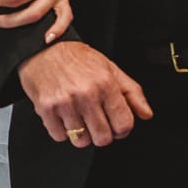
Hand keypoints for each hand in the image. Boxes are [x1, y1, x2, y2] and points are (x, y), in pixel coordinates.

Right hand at [17, 41, 152, 148]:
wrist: (41, 47)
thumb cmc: (75, 57)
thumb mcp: (109, 67)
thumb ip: (132, 91)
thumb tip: (146, 114)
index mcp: (105, 84)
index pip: (124, 125)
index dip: (122, 130)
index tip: (115, 126)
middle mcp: (86, 94)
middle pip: (103, 138)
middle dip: (101, 134)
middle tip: (95, 123)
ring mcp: (65, 102)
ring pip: (81, 141)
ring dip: (81, 134)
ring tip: (77, 119)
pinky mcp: (46, 107)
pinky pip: (59, 136)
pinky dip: (61, 131)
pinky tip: (63, 117)